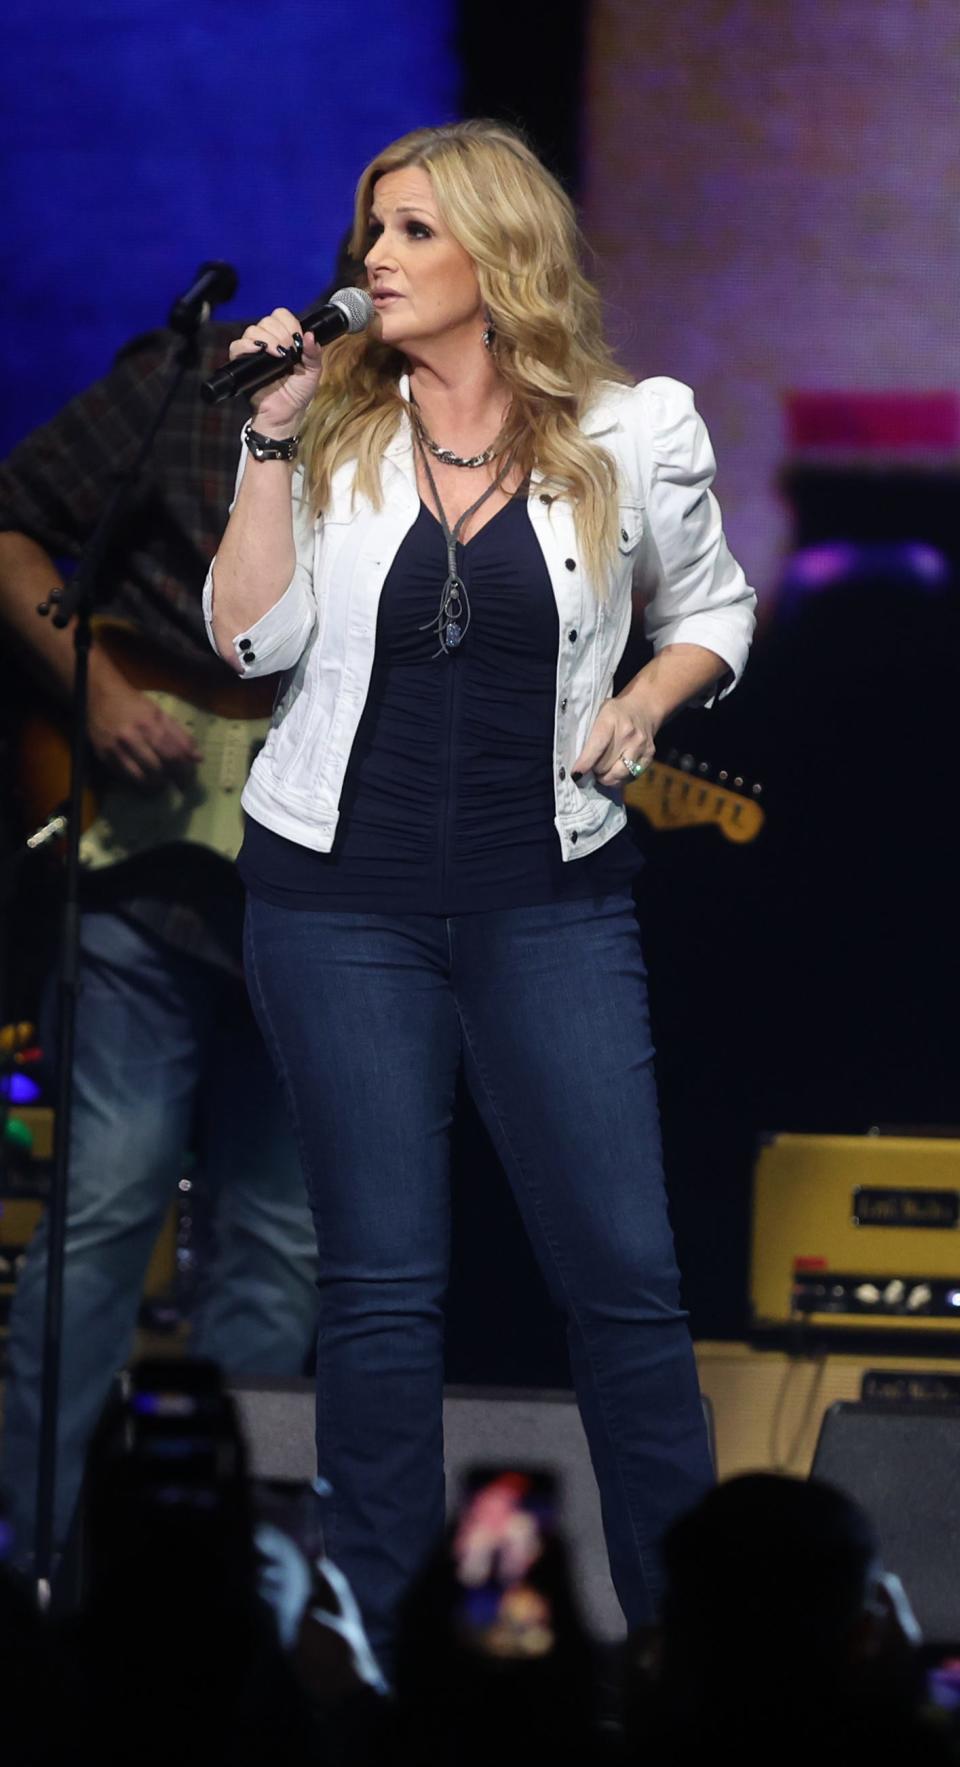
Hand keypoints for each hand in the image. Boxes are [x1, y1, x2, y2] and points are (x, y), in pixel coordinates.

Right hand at [87, 663, 201, 787]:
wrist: (98, 696)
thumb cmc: (133, 704)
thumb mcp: (159, 713)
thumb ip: (180, 735)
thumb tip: (198, 758)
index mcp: (150, 723)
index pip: (174, 754)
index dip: (184, 770)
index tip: (188, 778)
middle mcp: (133, 736)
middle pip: (159, 767)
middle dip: (171, 779)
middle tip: (176, 783)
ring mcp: (117, 748)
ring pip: (142, 777)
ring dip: (156, 784)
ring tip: (161, 783)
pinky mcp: (105, 756)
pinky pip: (126, 776)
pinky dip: (139, 781)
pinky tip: (145, 779)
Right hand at [229, 306, 322, 433]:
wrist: (285, 415)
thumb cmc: (297, 395)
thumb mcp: (312, 373)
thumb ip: (314, 353)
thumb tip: (310, 334)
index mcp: (284, 340)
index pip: (281, 316)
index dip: (290, 324)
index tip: (297, 341)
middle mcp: (268, 342)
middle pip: (267, 320)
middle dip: (280, 333)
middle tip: (289, 351)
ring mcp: (254, 351)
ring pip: (253, 330)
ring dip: (267, 338)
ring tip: (278, 355)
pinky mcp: (241, 362)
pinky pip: (237, 346)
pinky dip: (247, 345)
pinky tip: (259, 351)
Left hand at [572, 688, 656, 787]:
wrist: (643, 708)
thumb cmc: (615, 712)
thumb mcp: (599, 714)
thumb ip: (589, 733)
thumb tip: (578, 760)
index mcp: (610, 720)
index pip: (596, 747)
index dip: (585, 763)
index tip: (576, 774)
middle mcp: (627, 734)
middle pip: (605, 765)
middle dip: (594, 770)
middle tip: (591, 768)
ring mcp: (640, 746)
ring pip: (619, 774)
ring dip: (607, 778)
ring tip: (602, 773)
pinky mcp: (649, 755)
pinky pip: (632, 776)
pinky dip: (621, 779)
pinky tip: (615, 772)